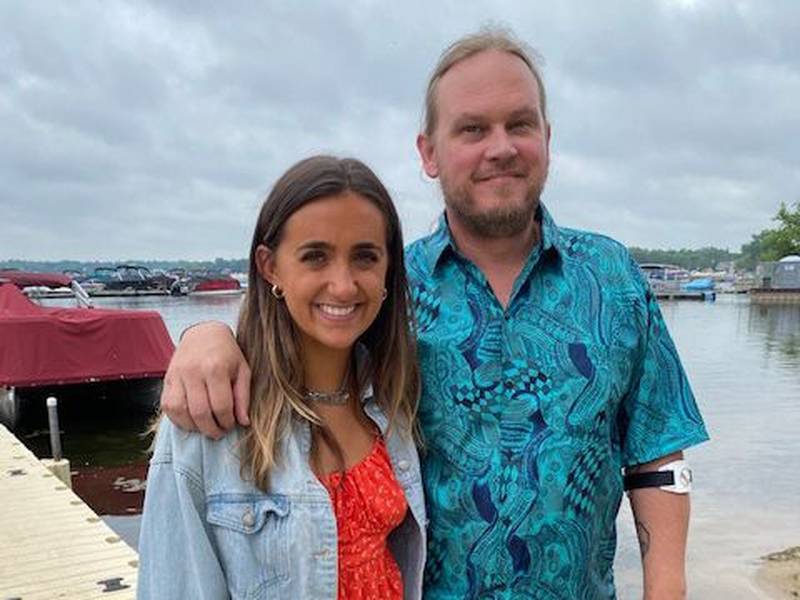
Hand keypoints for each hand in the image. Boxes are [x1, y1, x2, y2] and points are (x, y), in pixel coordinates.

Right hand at [160, 321, 250, 437]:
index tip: (231, 425)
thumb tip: (244, 422)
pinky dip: (178, 420)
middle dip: (211, 429)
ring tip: (205, 428)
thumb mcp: (243, 370)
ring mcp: (177, 375)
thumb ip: (243, 397)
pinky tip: (191, 421)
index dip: (227, 422)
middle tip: (219, 432)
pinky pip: (167, 407)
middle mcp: (194, 371)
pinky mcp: (167, 379)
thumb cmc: (227, 354)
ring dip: (193, 427)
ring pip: (180, 412)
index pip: (221, 406)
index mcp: (216, 368)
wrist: (204, 334)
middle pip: (200, 412)